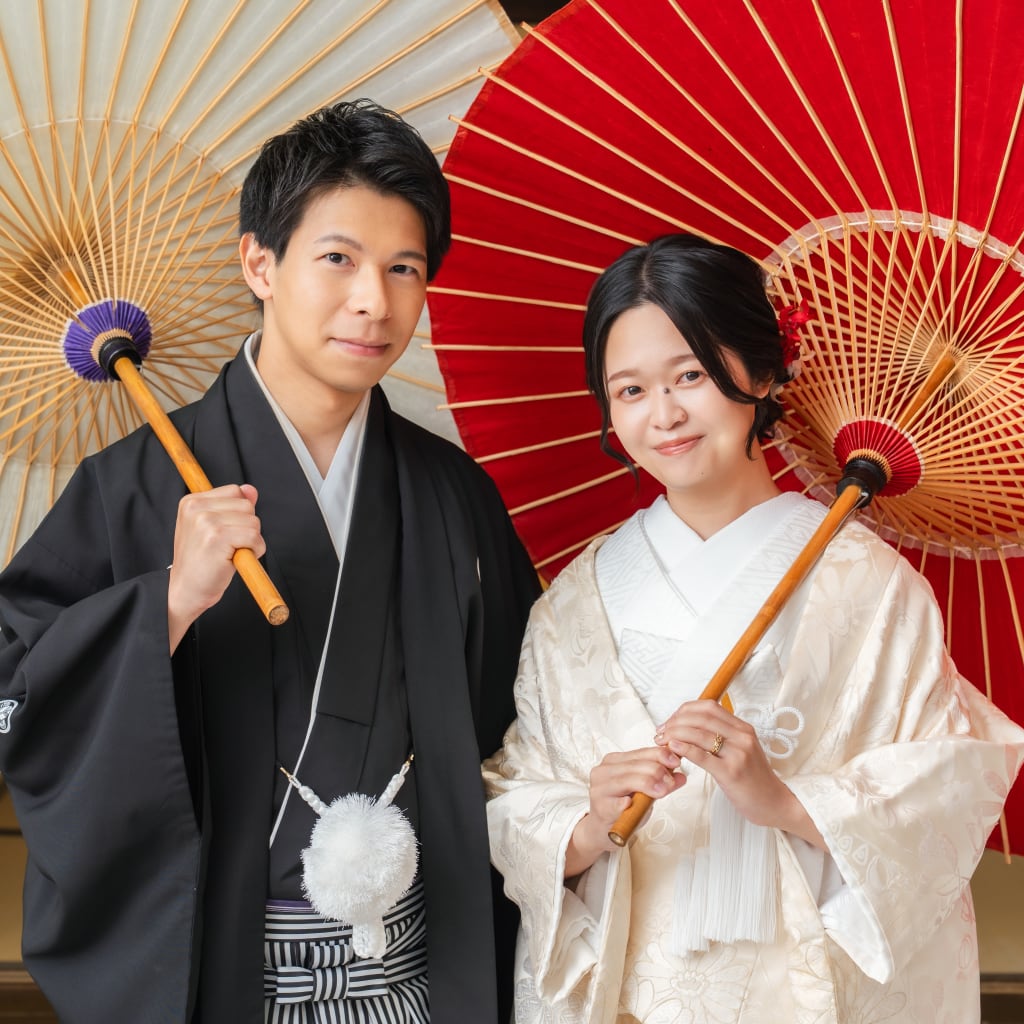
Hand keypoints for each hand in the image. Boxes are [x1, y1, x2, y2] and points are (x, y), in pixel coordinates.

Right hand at [167, 483, 265, 650]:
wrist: (185, 591)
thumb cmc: (201, 562)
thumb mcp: (213, 528)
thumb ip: (232, 505)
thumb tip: (251, 489)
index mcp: (191, 501)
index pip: (235, 491)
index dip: (239, 515)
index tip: (223, 533)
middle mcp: (196, 507)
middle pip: (247, 505)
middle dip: (247, 527)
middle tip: (227, 546)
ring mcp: (206, 522)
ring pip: (253, 521)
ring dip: (251, 540)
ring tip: (229, 553)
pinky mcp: (217, 538)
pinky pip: (255, 537)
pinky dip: (255, 551)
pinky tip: (236, 560)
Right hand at [565, 746, 685, 877]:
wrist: (602, 830)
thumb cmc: (623, 807)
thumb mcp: (644, 792)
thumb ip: (661, 782)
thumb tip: (682, 776)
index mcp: (615, 761)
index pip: (641, 752)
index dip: (660, 755)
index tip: (676, 763)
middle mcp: (604, 770)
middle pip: (636, 766)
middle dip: (658, 772)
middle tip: (671, 783)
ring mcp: (600, 788)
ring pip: (627, 780)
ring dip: (648, 785)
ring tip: (662, 792)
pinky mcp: (600, 807)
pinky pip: (615, 803)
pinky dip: (625, 803)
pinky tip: (631, 804)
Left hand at [655, 700, 823, 848]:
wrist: (777, 803)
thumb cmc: (754, 779)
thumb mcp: (741, 750)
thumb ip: (721, 737)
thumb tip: (691, 727)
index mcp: (742, 728)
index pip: (707, 706)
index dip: (683, 710)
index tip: (669, 721)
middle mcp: (742, 736)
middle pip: (700, 716)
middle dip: (674, 721)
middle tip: (660, 732)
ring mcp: (738, 753)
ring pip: (699, 733)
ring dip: (674, 734)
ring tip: (662, 742)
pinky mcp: (732, 772)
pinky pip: (703, 755)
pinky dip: (684, 748)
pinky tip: (673, 748)